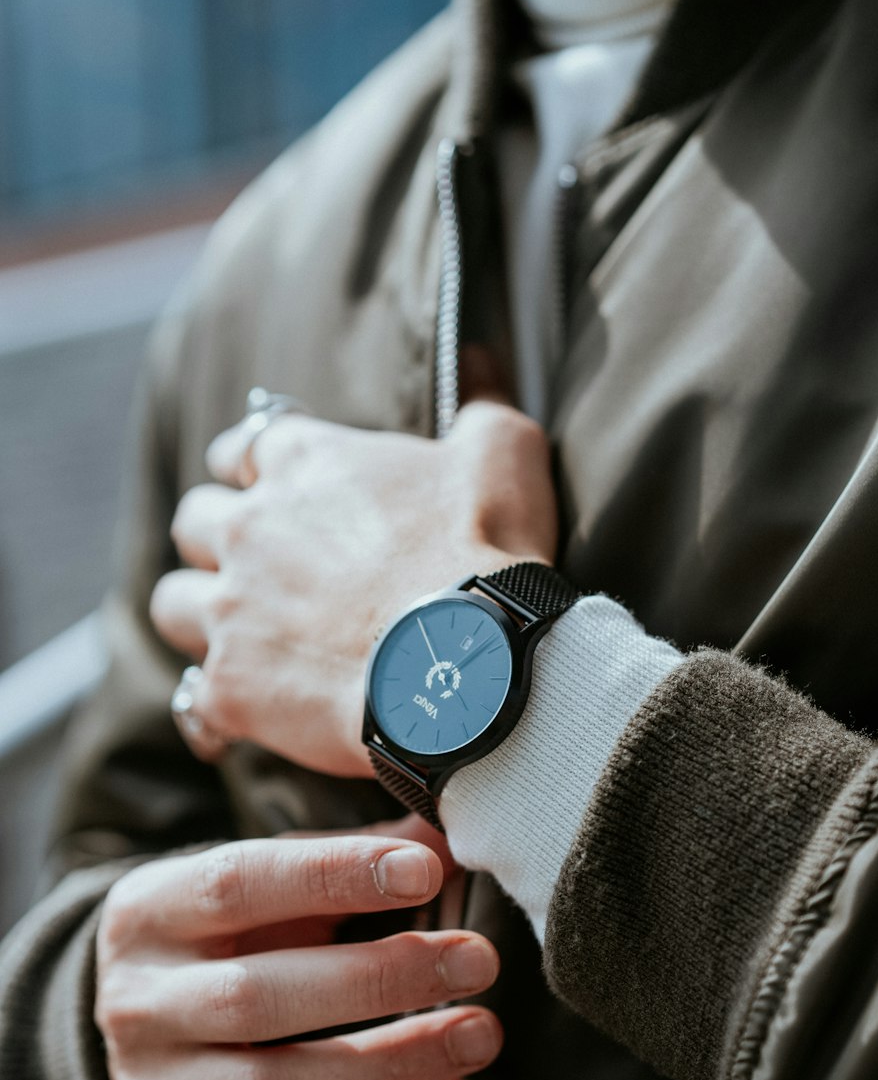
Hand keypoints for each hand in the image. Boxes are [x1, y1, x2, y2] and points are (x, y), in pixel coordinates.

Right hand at [95, 829, 500, 1079]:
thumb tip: (446, 839)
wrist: (141, 1027)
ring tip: (477, 1034)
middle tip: (476, 959)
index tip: (427, 871)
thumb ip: (351, 855)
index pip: (236, 884)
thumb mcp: (268, 879)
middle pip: (256, 999)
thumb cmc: (232, 936)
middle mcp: (135, 1004)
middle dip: (381, 978)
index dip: (333, 875)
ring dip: (393, 1063)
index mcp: (149, 912)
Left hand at [150, 399, 556, 777]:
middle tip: (260, 566)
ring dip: (201, 614)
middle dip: (218, 540)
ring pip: (172, 602)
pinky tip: (240, 716)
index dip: (251, 467)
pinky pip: (194, 699)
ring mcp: (231, 609)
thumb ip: (484, 406)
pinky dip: (215, 706)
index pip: (241, 447)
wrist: (466, 666)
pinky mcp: (231, 686)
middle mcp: (249, 528)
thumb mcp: (504, 456)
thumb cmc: (483, 554)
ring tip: (241, 636)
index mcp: (303, 462)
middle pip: (192, 521)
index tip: (269, 487)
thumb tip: (482, 363)